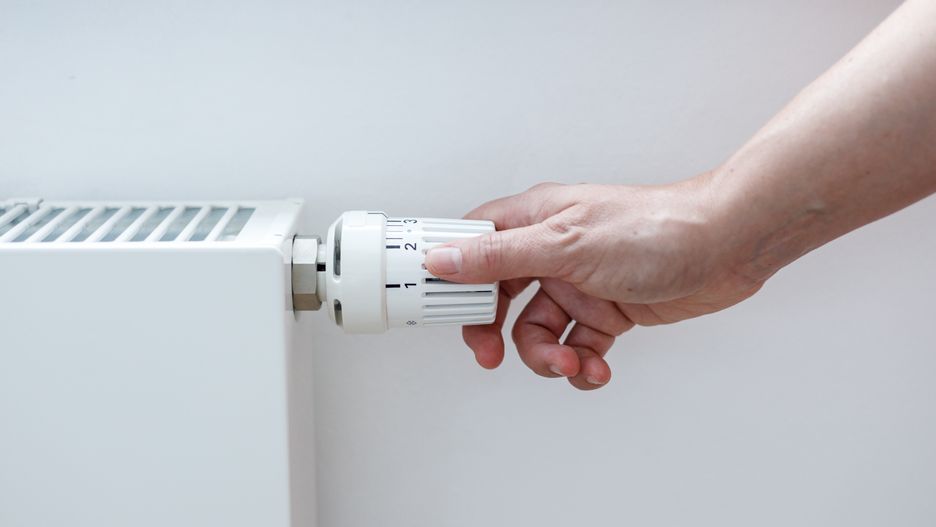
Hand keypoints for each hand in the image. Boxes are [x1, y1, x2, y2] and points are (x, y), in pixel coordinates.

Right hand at [425, 177, 763, 389]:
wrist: (725, 248)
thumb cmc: (652, 229)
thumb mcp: (564, 244)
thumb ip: (500, 257)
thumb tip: (444, 259)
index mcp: (534, 220)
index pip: (473, 245)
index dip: (451, 276)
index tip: (437, 308)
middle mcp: (551, 251)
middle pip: (499, 297)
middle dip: (493, 331)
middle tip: (489, 354)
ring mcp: (578, 282)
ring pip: (537, 330)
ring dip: (548, 355)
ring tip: (570, 360)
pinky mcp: (606, 309)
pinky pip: (577, 345)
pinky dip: (582, 363)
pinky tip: (596, 365)